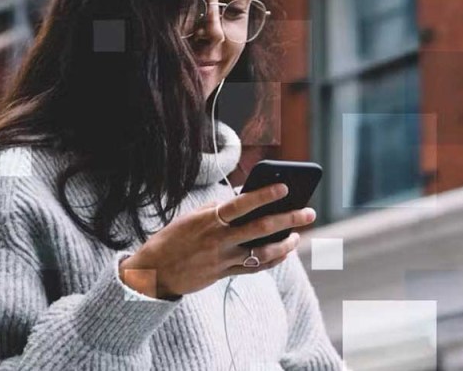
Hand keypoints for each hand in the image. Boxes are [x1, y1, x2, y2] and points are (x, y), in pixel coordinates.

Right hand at [118, 183, 315, 299]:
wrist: (153, 272)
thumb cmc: (171, 239)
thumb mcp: (189, 218)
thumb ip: (215, 210)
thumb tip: (242, 201)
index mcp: (207, 220)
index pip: (241, 205)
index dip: (264, 196)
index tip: (284, 188)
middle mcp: (218, 240)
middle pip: (260, 229)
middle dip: (288, 220)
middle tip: (309, 212)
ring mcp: (222, 259)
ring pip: (262, 252)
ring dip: (285, 244)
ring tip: (297, 235)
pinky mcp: (223, 274)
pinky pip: (254, 268)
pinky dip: (272, 260)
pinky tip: (283, 253)